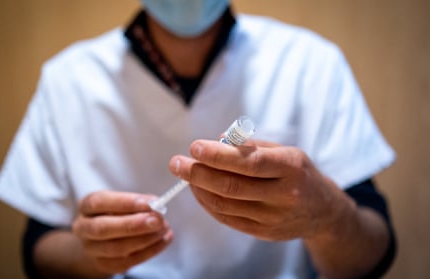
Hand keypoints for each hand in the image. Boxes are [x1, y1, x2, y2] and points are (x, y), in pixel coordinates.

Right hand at [72, 191, 172, 274]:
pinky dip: (148, 252)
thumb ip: (137, 202)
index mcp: (86, 206)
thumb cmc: (116, 213)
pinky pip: (126, 262)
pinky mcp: (103, 264)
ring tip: (164, 229)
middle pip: (103, 228)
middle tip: (157, 220)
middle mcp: (83, 228)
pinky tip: (163, 241)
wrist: (101, 237)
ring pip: (116, 248)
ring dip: (144, 239)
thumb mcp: (121, 202)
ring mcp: (91, 249)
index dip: (126, 202)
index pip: (100, 202)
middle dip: (133, 225)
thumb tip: (155, 204)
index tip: (151, 202)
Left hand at [170, 139, 348, 241]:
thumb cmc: (299, 173)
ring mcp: (273, 218)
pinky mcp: (263, 232)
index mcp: (291, 167)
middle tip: (177, 163)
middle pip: (232, 186)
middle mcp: (284, 195)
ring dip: (199, 189)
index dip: (219, 155)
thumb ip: (252, 145)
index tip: (195, 147)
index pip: (249, 162)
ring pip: (225, 204)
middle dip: (199, 173)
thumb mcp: (285, 151)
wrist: (323, 211)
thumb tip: (218, 140)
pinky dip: (208, 204)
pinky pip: (228, 218)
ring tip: (185, 174)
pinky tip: (198, 191)